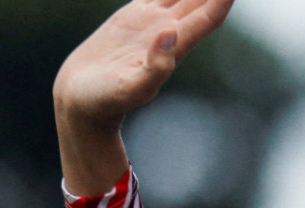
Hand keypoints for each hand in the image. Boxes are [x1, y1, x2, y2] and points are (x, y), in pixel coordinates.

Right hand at [54, 0, 233, 194]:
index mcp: (176, 47)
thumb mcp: (133, 89)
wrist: (82, 99)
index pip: (209, 18)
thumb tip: (170, 33)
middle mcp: (170, 31)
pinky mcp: (135, 16)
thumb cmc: (107, 101)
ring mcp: (153, 22)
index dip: (223, 1)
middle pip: (200, 0)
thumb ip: (156, 66)